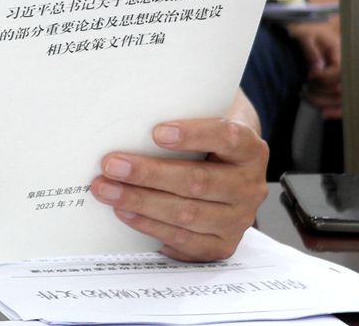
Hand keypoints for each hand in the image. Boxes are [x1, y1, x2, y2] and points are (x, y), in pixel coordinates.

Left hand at [91, 118, 267, 260]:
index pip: (226, 138)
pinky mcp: (223, 244)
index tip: (157, 132)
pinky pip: (184, 240)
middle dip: (148, 174)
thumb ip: (181, 115)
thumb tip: (131, 118)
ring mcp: (238, 219)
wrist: (228, 169)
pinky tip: (126, 214)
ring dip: (141, 203)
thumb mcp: (204, 119)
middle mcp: (249, 186)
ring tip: (107, 190)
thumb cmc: (207, 139)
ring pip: (187, 214)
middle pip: (198, 181)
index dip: (193, 135)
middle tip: (112, 165)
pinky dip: (151, 227)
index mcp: (250, 149)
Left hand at [285, 19, 342, 118]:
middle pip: (340, 89)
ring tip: (304, 96)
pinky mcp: (346, 88)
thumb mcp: (307, 37)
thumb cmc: (310, 35)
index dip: (324, 77)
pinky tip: (323, 114)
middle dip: (319, 91)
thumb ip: (311, 52)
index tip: (309, 76)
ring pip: (342, 99)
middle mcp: (350, 68)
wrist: (317, 35)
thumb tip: (316, 72)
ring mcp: (350, 79)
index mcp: (343, 53)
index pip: (339, 71)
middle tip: (303, 89)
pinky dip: (336, 112)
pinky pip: (346, 104)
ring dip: (322, 102)